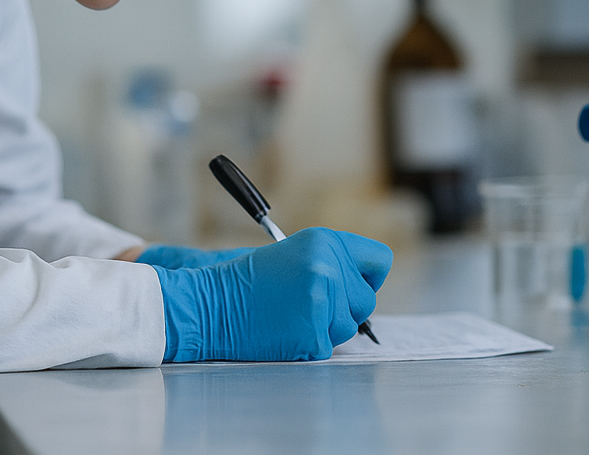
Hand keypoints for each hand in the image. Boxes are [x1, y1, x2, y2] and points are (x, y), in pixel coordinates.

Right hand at [152, 227, 392, 361]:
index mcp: (325, 241)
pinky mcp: (312, 334)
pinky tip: (283, 331)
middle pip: (366, 300)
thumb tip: (366, 284)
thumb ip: (333, 262)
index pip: (379, 260)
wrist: (208, 305)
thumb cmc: (247, 281)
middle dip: (343, 308)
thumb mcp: (294, 253)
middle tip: (307, 305)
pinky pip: (327, 348)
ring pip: (348, 328)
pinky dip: (307, 346)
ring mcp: (322, 301)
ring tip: (290, 316)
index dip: (367, 276)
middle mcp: (328, 267)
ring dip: (324, 328)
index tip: (351, 284)